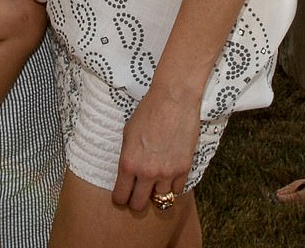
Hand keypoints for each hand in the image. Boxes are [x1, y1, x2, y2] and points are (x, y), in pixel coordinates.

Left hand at [112, 87, 199, 211]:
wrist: (173, 100)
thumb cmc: (148, 111)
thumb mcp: (128, 133)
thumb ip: (128, 157)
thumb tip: (129, 173)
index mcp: (128, 163)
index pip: (121, 196)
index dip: (120, 198)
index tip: (121, 197)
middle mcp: (147, 172)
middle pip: (139, 204)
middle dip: (136, 202)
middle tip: (137, 195)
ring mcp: (167, 173)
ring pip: (160, 200)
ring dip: (156, 193)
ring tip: (155, 182)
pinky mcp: (184, 169)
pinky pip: (177, 190)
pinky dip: (172, 185)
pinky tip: (169, 175)